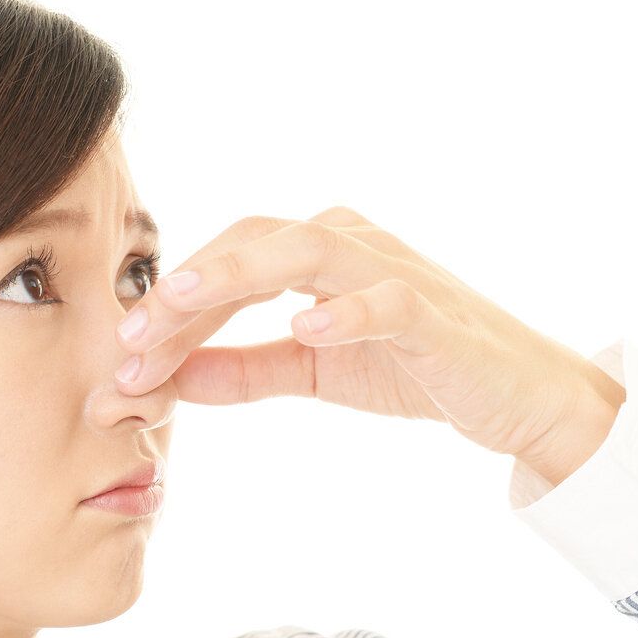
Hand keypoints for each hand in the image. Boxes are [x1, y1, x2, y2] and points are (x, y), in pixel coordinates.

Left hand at [113, 206, 624, 481]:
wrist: (516, 396)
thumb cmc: (419, 369)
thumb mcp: (315, 370)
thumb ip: (245, 368)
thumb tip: (170, 377)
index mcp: (317, 253)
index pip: (226, 262)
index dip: (169, 307)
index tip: (121, 359)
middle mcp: (349, 243)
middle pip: (251, 241)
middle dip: (184, 289)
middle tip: (129, 340)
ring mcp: (393, 271)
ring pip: (305, 250)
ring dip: (237, 275)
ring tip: (185, 304)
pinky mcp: (434, 313)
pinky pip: (386, 299)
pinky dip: (347, 308)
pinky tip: (308, 326)